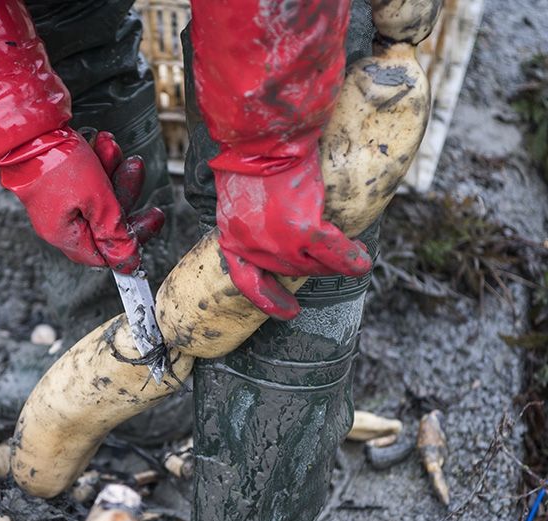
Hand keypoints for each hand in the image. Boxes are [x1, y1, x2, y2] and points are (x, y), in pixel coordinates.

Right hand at [0, 128, 162, 272]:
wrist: (26, 127)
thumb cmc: (56, 163)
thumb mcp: (97, 200)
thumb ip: (115, 232)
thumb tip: (128, 263)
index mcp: (65, 235)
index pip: (104, 253)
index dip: (130, 238)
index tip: (153, 220)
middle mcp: (58, 221)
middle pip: (104, 220)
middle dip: (124, 190)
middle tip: (136, 168)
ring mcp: (56, 200)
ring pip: (97, 193)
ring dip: (111, 169)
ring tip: (112, 147)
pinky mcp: (55, 179)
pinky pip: (85, 176)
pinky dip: (96, 160)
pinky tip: (99, 142)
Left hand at [215, 151, 371, 318]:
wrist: (258, 136)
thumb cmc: (250, 155)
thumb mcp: (238, 197)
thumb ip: (251, 218)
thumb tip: (271, 226)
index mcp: (232, 238)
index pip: (247, 281)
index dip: (268, 299)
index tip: (289, 311)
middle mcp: (253, 247)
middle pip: (289, 269)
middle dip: (314, 267)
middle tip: (335, 261)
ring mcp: (277, 242)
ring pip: (313, 264)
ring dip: (336, 264)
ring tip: (354, 258)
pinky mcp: (302, 229)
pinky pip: (333, 252)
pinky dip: (350, 258)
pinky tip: (361, 260)